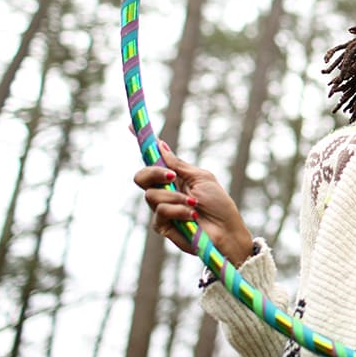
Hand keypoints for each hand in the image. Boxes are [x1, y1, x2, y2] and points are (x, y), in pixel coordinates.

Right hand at [134, 141, 254, 266]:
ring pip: (152, 195)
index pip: (153, 160)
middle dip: (154, 173)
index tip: (128, 125)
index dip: (141, 144)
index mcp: (174, 178)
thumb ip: (178, 164)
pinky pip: (161, 212)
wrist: (226, 230)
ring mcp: (162, 209)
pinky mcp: (163, 226)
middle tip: (171, 176)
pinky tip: (192, 216)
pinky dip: (179, 211)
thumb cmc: (219, 204)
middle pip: (141, 177)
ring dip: (176, 198)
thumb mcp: (201, 178)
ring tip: (194, 204)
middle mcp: (164, 192)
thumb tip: (161, 144)